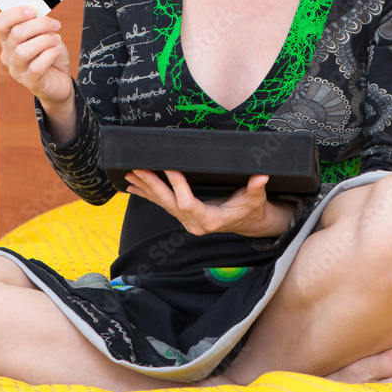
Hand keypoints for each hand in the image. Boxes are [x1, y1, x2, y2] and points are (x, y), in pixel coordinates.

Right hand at [0, 5, 72, 109]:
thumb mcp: (45, 35)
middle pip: (16, 34)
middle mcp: (8, 54)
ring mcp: (17, 69)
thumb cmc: (50, 54)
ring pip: (23, 51)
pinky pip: (36, 67)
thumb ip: (39, 24)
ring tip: (57, 39)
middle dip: (39, 25)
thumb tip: (39, 13)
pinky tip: (57, 50)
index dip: (15, 13)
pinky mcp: (30, 82)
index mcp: (8, 39)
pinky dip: (49, 55)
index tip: (34, 9)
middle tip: (55, 25)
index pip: (0, 23)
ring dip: (44, 40)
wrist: (60, 80)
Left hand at [124, 169, 296, 237]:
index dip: (178, 186)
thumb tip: (262, 177)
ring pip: (162, 204)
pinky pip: (162, 205)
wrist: (248, 223)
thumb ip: (256, 189)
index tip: (170, 168)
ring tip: (130, 175)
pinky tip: (134, 186)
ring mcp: (187, 221)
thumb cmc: (251, 210)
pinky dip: (148, 195)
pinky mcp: (183, 216)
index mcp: (210, 220)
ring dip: (146, 189)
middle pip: (169, 204)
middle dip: (153, 186)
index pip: (188, 203)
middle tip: (139, 170)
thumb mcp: (256, 200)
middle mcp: (194, 223)